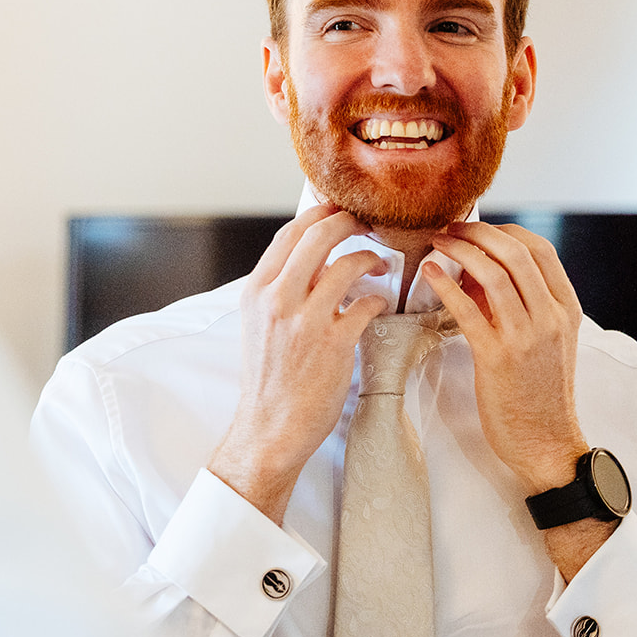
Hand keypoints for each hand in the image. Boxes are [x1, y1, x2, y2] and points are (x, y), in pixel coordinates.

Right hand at [208, 204, 389, 523]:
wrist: (269, 427)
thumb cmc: (269, 377)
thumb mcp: (259, 323)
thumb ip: (281, 289)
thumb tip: (313, 259)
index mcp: (257, 289)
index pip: (290, 232)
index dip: (321, 213)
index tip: (341, 209)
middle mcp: (277, 298)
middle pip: (319, 235)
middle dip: (350, 221)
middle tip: (369, 224)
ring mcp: (305, 320)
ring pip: (347, 264)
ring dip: (370, 259)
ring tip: (379, 266)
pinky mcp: (334, 344)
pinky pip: (367, 304)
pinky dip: (377, 301)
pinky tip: (376, 307)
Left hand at [421, 222, 587, 493]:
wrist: (546, 443)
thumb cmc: (537, 391)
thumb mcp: (543, 340)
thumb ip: (518, 303)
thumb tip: (475, 269)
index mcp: (565, 308)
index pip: (540, 249)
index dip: (504, 230)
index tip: (476, 227)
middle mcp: (551, 317)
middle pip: (516, 252)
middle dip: (478, 232)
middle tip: (449, 227)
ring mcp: (527, 337)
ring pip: (494, 274)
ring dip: (460, 251)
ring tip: (436, 242)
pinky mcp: (498, 358)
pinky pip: (468, 311)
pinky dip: (446, 285)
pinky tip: (429, 273)